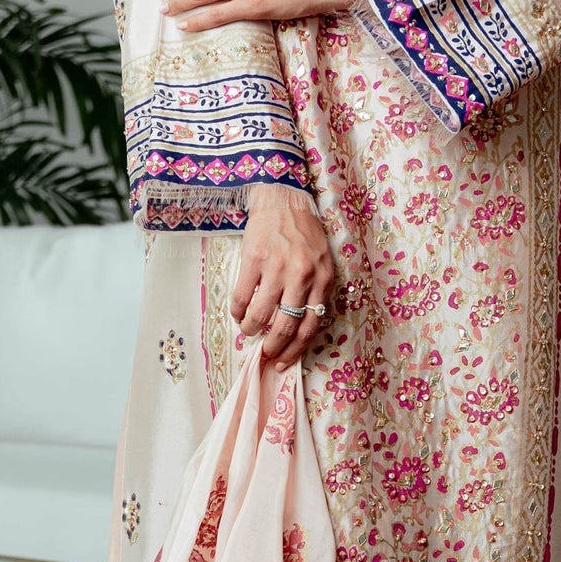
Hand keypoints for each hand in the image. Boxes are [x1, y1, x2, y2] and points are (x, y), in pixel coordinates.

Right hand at [234, 186, 334, 367]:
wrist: (284, 200)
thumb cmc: (304, 234)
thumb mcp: (321, 263)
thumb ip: (313, 292)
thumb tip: (294, 329)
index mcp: (322, 279)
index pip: (310, 327)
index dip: (295, 350)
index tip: (284, 361)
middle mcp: (302, 276)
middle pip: (286, 327)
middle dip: (273, 348)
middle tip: (264, 353)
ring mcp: (277, 268)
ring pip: (261, 316)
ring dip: (251, 330)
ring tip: (248, 331)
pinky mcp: (254, 259)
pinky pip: (243, 297)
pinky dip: (238, 312)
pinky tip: (238, 313)